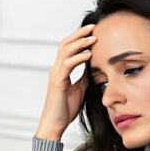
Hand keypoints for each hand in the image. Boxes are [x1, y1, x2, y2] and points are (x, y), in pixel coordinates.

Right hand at [36, 23, 96, 137]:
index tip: (93, 31)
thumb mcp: (80, 89)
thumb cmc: (65, 108)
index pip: (69, 47)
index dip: (79, 37)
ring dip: (80, 43)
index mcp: (62, 69)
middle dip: (79, 34)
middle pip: (66, 43)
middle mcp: (57, 68)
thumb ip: (84, 76)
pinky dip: (78, 58)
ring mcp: (56, 74)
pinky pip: (67, 65)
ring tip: (93, 38)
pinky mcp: (58, 82)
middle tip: (93, 26)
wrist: (55, 124)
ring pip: (66, 51)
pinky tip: (88, 54)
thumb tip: (94, 67)